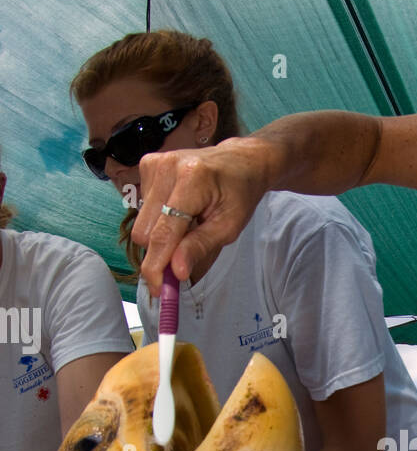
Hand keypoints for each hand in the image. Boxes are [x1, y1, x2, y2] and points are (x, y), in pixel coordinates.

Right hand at [131, 137, 272, 294]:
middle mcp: (167, 167)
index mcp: (192, 180)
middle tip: (182, 259)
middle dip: (160, 253)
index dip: (157, 266)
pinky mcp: (147, 164)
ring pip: (142, 223)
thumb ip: (200, 247)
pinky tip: (179, 208)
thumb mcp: (229, 226)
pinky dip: (160, 217)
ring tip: (188, 222)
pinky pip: (143, 208)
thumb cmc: (239, 194)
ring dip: (162, 233)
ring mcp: (154, 163)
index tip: (157, 289)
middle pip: (145, 231)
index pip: (164, 233)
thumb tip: (176, 271)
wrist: (240, 161)